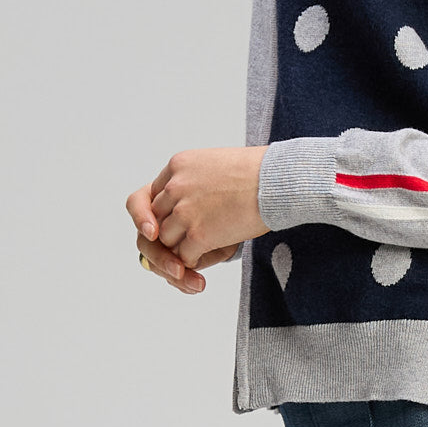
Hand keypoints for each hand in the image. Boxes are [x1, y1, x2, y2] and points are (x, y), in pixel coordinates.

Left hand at [139, 146, 270, 271]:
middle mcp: (175, 187)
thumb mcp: (213, 165)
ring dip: (183, 249)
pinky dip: (196, 261)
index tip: (162, 228)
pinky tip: (213, 251)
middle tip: (186, 245)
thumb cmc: (257, 172)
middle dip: (169, 236)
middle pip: (156, 222)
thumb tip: (179, 211)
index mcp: (178, 166)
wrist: (278, 180)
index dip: (155, 216)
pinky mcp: (199, 234)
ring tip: (204, 247)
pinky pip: (185, 258)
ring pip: (167, 242)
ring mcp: (185, 212)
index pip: (150, 197)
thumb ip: (191, 183)